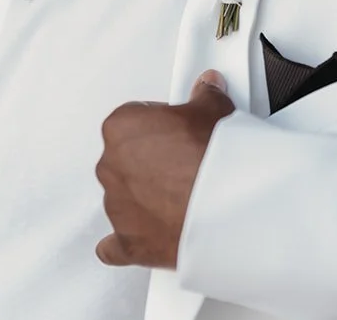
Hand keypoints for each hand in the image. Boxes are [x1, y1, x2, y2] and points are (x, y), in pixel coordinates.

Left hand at [95, 71, 233, 268]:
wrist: (225, 204)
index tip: (177, 130)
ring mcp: (117, 206)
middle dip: (152, 162)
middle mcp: (110, 166)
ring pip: (124, 198)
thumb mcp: (213, 110)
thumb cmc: (212, 157)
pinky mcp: (128, 241)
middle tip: (184, 163)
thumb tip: (207, 90)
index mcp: (121, 128)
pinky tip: (144, 234)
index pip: (134, 120)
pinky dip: (125, 241)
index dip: (160, 125)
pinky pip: (114, 245)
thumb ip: (204, 97)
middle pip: (126, 159)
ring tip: (183, 196)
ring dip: (146, 198)